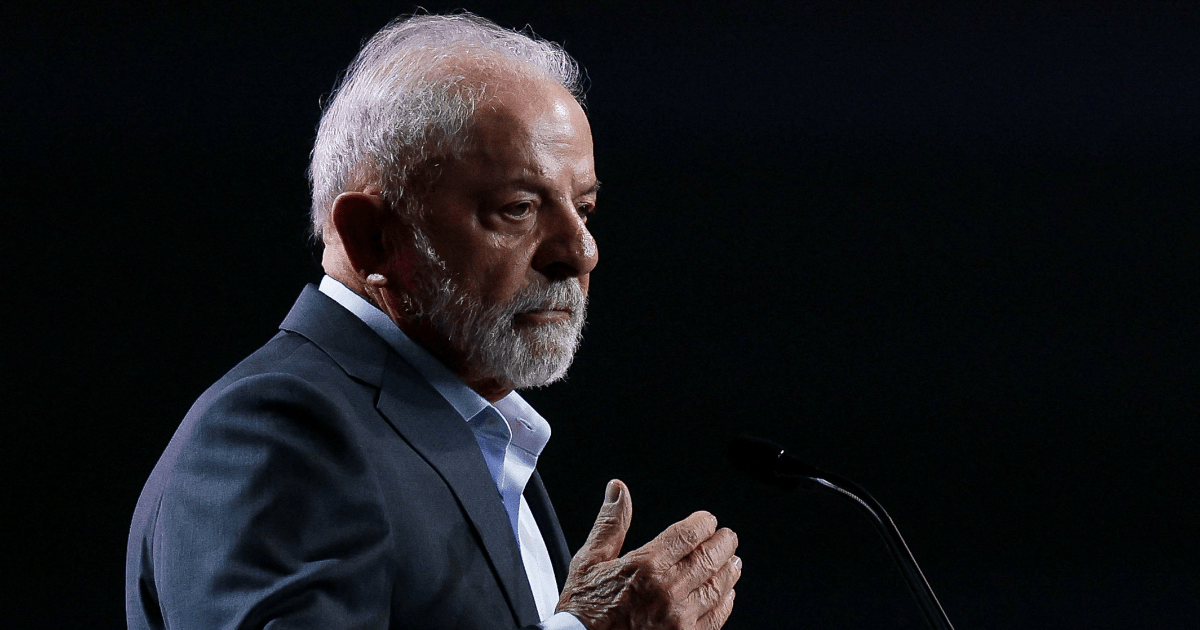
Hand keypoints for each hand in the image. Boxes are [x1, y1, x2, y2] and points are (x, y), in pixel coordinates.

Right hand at [556, 480, 740, 629]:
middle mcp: (667, 591)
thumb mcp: (589, 560)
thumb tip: (618, 490)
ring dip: (728, 571)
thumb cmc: (584, 610)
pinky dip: (725, 603)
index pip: (688, 535)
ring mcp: (678, 619)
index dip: (704, 524)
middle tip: (728, 537)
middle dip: (723, 544)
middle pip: (709, 558)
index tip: (709, 520)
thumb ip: (610, 523)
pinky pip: (715, 619)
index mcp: (646, 566)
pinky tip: (726, 595)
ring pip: (716, 588)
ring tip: (733, 562)